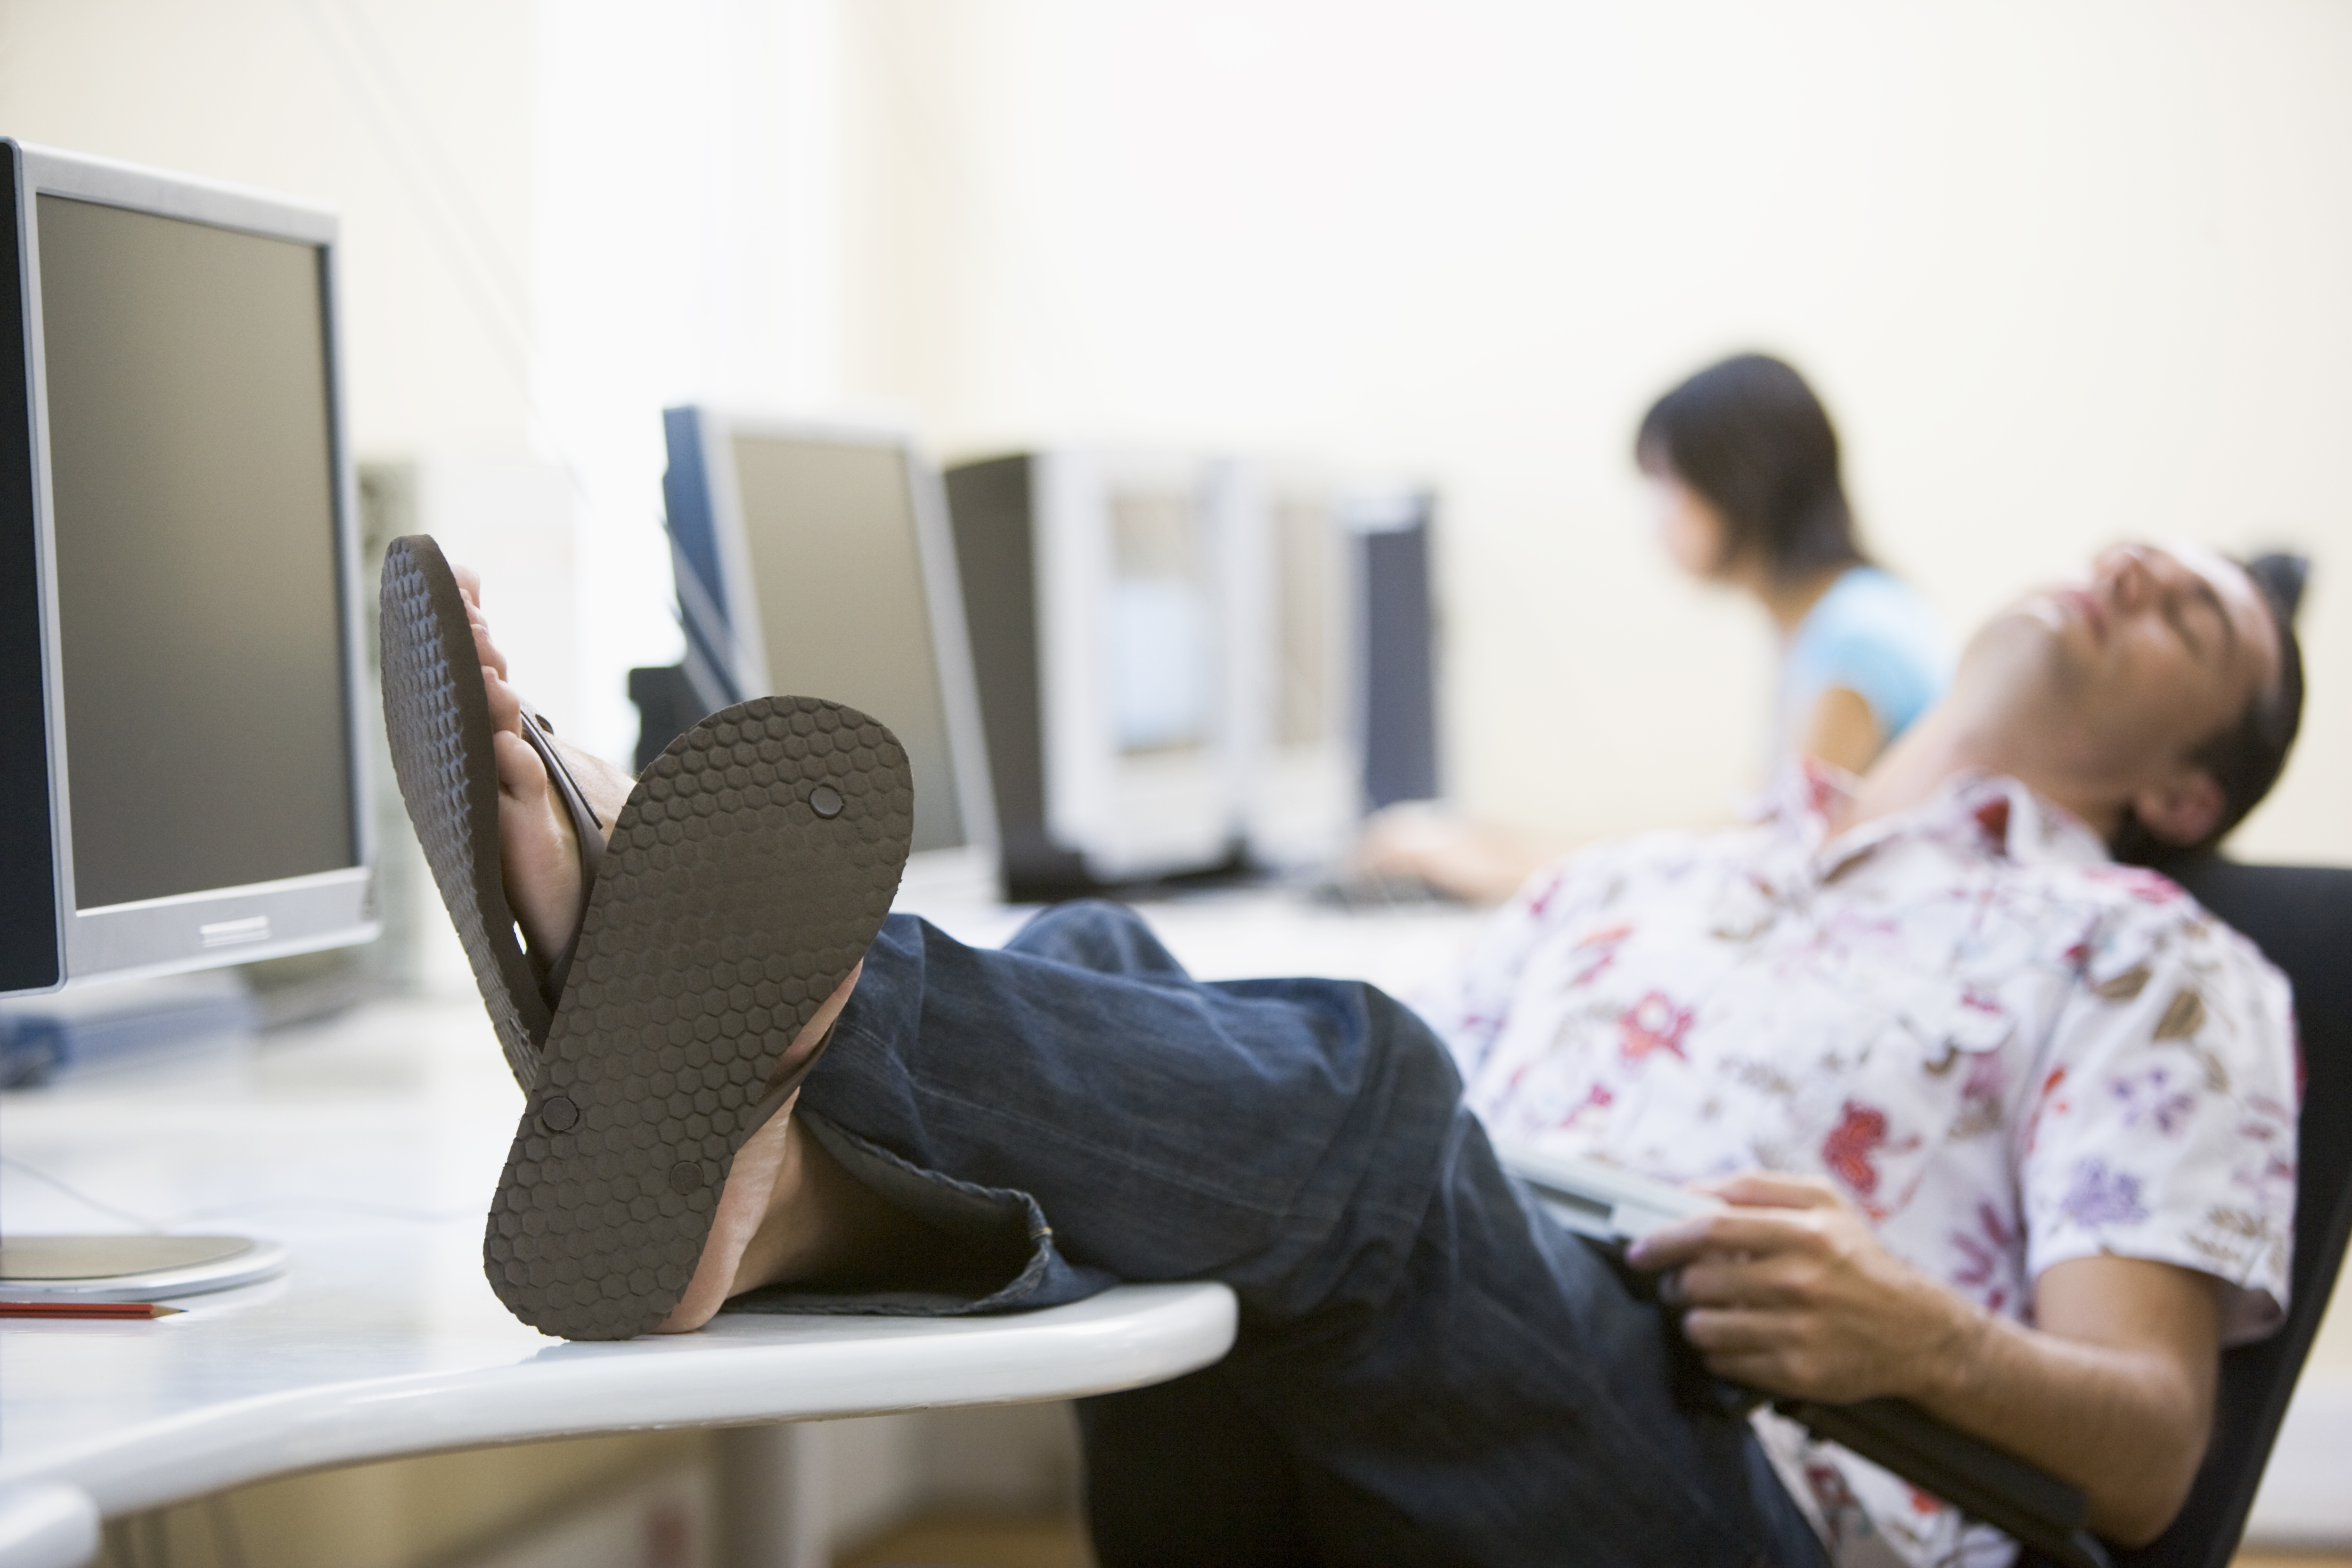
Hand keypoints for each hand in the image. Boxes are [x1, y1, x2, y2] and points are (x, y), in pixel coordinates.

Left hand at [1624, 1172, 1981, 1404]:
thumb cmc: (1857, 1259)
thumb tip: (1689, 1190)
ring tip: (1707, 1313)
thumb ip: (1755, 1187)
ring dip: (1693, 1320)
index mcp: (1804, 1233)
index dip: (1664, 1239)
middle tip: (1677, 1284)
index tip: (1639, 1249)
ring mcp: (1799, 1331)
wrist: (1915, 1331)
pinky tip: (1735, 1339)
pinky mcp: (1798, 1374)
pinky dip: (1718, 1352)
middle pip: (1699, 1282)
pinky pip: (1725, 1363)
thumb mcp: (1823, 1202)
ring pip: (1704, 1328)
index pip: (1710, 1230)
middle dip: (1675, 1284)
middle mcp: (1801, 1281)